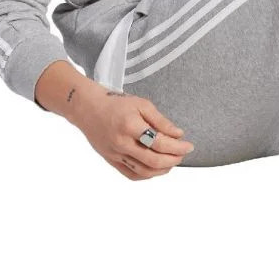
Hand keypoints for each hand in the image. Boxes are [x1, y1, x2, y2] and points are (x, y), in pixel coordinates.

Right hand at [74, 85, 194, 179]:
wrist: (89, 110)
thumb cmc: (117, 104)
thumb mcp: (142, 104)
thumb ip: (161, 120)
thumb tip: (178, 134)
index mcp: (131, 126)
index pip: (159, 142)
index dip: (177, 146)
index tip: (189, 145)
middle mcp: (122, 144)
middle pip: (152, 160)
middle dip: (173, 159)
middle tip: (184, 154)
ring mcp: (115, 155)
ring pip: (143, 171)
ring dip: (162, 169)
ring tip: (173, 161)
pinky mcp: (111, 161)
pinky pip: (131, 174)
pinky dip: (147, 175)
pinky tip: (157, 168)